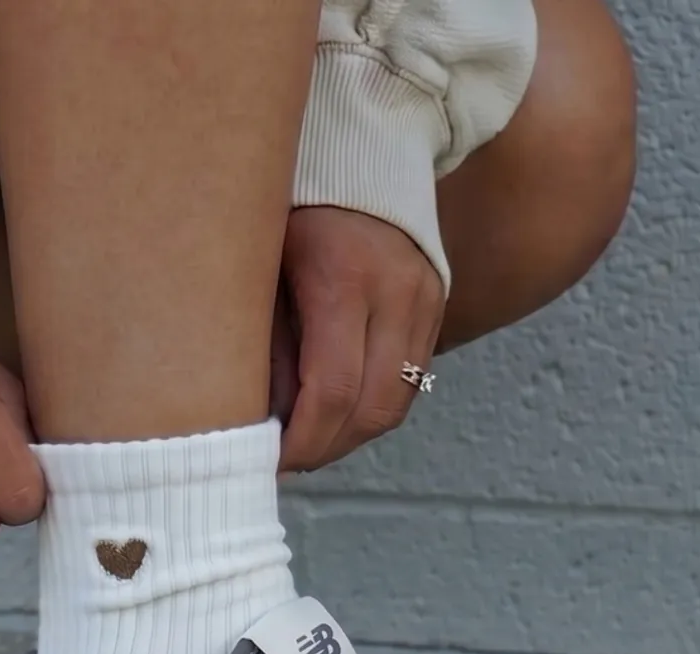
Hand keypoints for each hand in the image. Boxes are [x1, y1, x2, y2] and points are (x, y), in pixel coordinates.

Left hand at [272, 207, 444, 472]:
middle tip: (284, 461)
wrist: (361, 147)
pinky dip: (370, 409)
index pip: (332, 392)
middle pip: (372, 410)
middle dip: (325, 449)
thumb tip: (264, 424)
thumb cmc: (293, 205)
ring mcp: (427, 301)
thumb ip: (265, 344)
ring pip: (395, 406)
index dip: (301, 441)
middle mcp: (397, 293)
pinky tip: (335, 411)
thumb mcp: (261, 266)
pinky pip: (409, 383)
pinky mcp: (438, 308)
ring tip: (308, 440)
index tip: (268, 460)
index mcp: (344, 280)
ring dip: (349, 437)